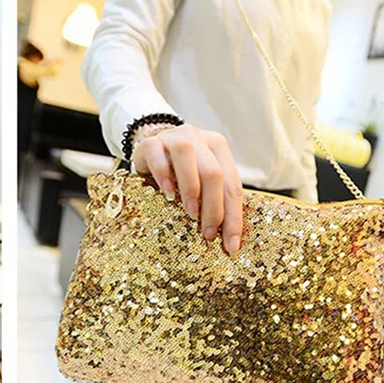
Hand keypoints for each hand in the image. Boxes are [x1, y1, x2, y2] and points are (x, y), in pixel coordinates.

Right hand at [133, 124, 243, 255]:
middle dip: (214, 208)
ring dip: (191, 189)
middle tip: (207, 234)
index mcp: (218, 147)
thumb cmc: (178, 169)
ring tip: (191, 214)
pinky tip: (167, 194)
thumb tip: (227, 238)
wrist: (149, 146)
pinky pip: (158, 158)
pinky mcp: (150, 143)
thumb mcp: (200, 179)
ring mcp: (174, 137)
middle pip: (213, 173)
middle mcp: (199, 138)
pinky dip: (164, 177)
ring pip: (188, 157)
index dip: (234, 216)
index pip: (232, 184)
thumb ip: (213, 196)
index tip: (231, 245)